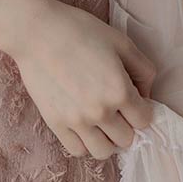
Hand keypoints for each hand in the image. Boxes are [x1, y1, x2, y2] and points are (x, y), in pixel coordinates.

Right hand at [10, 0, 157, 159]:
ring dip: (107, 139)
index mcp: (119, 90)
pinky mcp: (55, 123)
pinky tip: (83, 125)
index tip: (133, 99)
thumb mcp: (120, 41)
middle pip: (126, 139)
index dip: (142, 109)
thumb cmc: (79, 30)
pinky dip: (85, 142)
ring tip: (101, 121)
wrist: (36, 31)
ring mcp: (77, 121)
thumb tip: (145, 94)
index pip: (144, 120)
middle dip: (126, 124)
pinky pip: (78, 150)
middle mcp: (100, 111)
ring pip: (103, 151)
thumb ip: (143, 69)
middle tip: (116, 107)